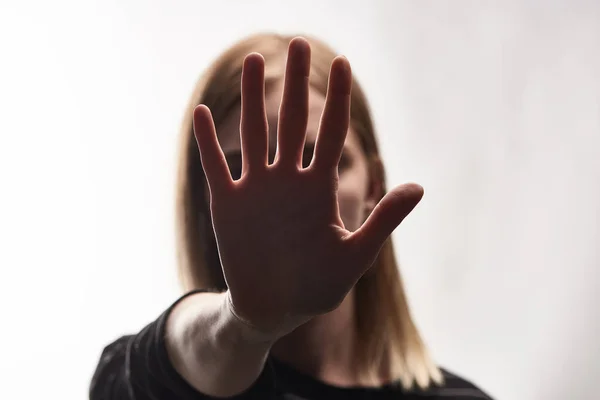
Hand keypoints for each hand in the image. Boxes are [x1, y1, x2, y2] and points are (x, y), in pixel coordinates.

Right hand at [192, 37, 423, 337]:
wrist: (274, 309)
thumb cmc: (317, 286)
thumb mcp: (354, 255)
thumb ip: (382, 220)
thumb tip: (420, 187)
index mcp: (319, 187)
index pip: (330, 132)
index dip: (336, 98)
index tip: (342, 62)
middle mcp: (288, 180)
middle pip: (292, 121)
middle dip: (295, 83)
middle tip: (296, 44)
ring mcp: (256, 189)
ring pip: (255, 133)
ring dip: (252, 99)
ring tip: (253, 61)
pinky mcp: (227, 204)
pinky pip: (215, 166)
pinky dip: (208, 142)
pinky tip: (201, 114)